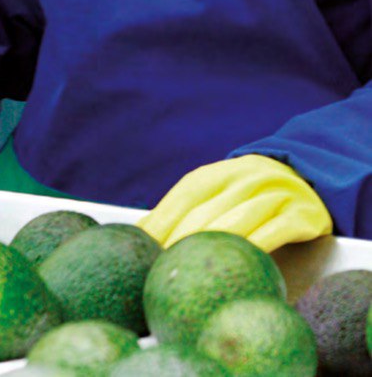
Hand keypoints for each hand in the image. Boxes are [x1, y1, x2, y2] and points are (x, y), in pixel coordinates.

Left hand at [137, 154, 332, 251]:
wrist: (308, 180)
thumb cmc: (247, 196)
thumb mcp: (217, 193)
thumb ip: (184, 211)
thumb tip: (139, 236)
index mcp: (217, 173)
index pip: (184, 196)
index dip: (162, 222)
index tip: (144, 249)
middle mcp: (245, 177)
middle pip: (206, 212)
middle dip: (181, 242)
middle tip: (163, 270)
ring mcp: (275, 194)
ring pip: (239, 221)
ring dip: (214, 247)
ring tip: (194, 273)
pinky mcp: (303, 215)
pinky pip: (276, 232)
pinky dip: (256, 248)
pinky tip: (240, 267)